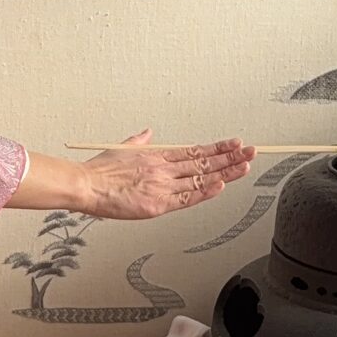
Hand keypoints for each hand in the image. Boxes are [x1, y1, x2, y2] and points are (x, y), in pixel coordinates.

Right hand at [77, 128, 254, 220]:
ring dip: (226, 172)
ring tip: (245, 166)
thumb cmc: (99, 172)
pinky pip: (187, 198)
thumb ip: (139, 141)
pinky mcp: (158, 204)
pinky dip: (205, 191)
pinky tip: (221, 185)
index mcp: (156, 156)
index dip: (217, 148)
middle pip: (204, 162)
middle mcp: (164, 169)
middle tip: (250, 151)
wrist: (86, 186)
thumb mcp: (121, 148)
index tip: (234, 144)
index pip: (194, 150)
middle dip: (230, 157)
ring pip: (200, 177)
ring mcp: (163, 186)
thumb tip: (148, 132)